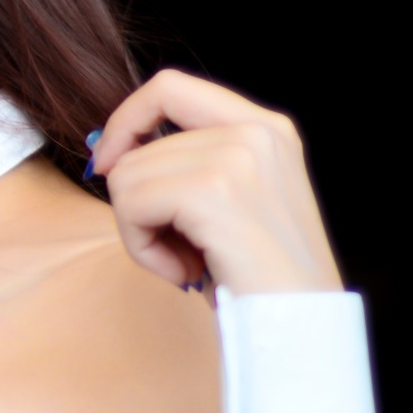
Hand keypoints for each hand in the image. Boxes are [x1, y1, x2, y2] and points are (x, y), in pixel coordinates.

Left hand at [89, 70, 341, 297]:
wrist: (303, 324)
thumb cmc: (260, 276)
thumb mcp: (233, 202)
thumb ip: (189, 166)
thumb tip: (110, 155)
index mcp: (266, 127)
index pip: (169, 87)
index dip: (126, 121)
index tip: (109, 165)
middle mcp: (256, 130)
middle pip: (140, 146)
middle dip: (139, 205)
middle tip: (177, 249)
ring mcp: (237, 156)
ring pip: (128, 177)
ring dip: (141, 232)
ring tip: (187, 262)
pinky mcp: (214, 190)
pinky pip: (131, 204)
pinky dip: (141, 247)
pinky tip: (182, 271)